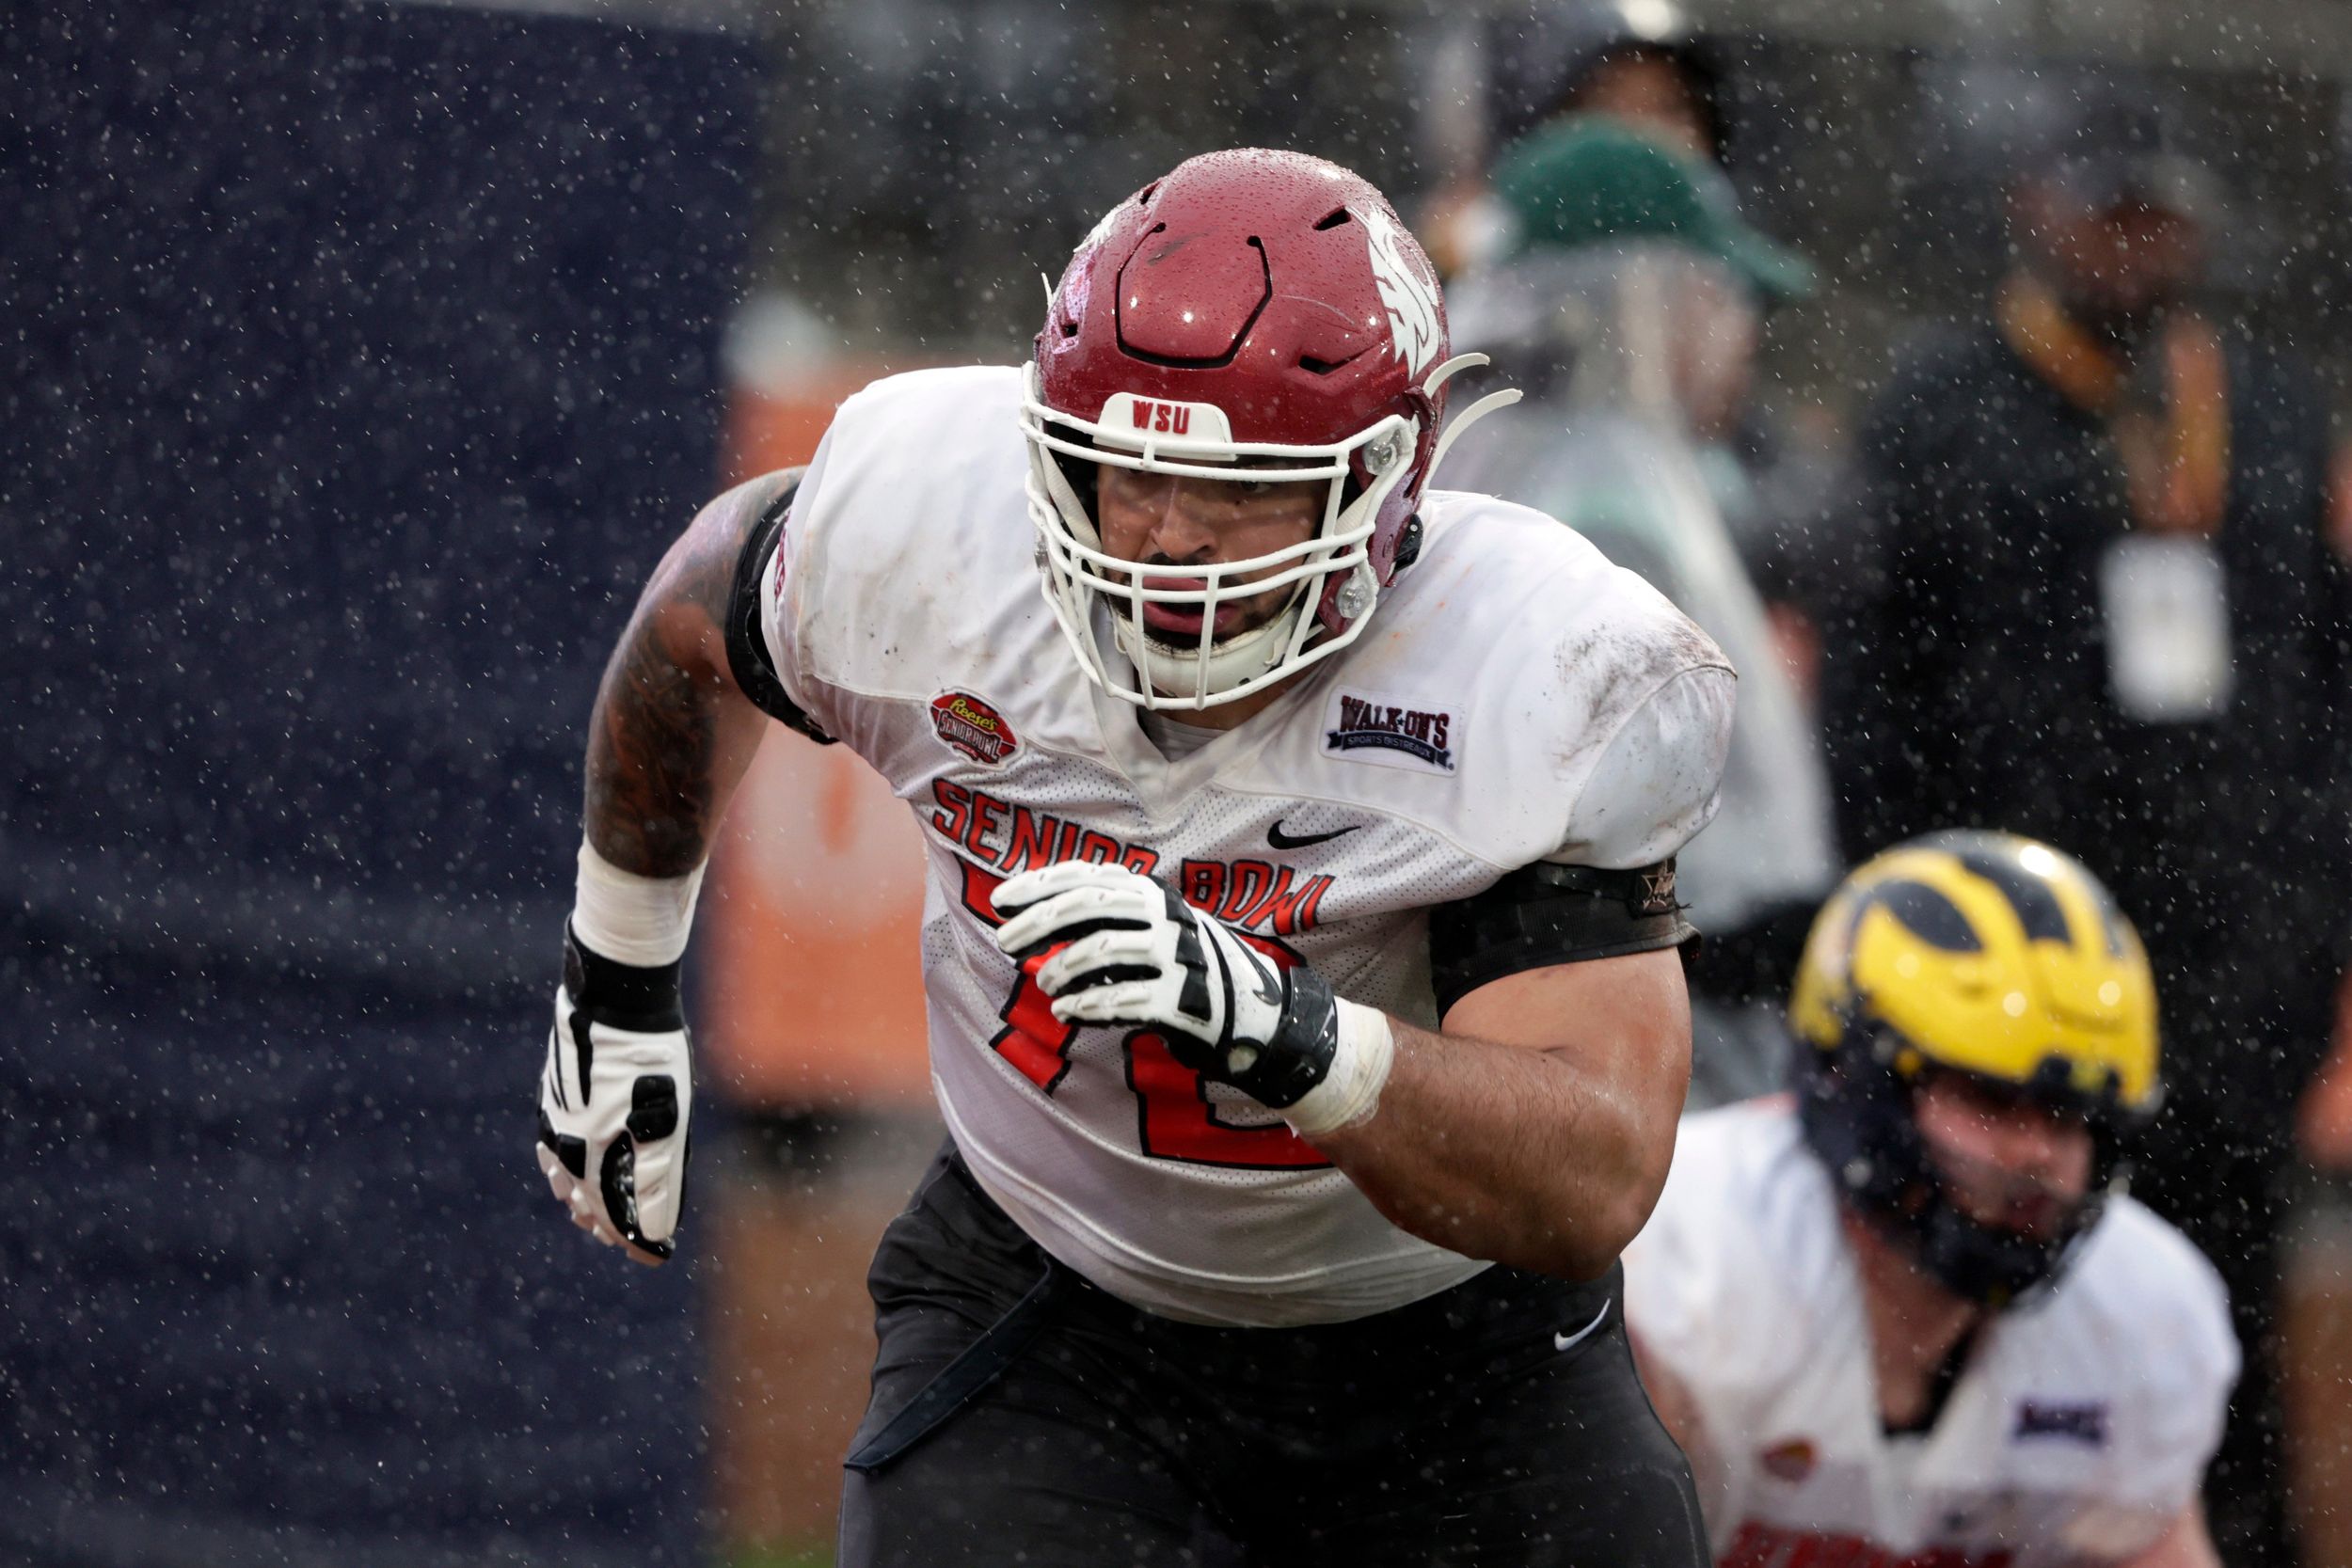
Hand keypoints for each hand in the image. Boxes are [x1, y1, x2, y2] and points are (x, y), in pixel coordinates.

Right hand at [537, 923, 691, 1265]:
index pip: (614, 1217)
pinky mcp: (552, 1098)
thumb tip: (654, 1234)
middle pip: (586, 1201)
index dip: (638, 1241)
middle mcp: (566, 1146)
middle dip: (609, 1224)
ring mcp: (554, 1120)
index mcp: (593, 1157)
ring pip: (564, 1176)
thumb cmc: (650, 1059)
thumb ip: (657, 1180)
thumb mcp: (667, 1122)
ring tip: (589, 1215)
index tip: (657, 1257)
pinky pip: (553, 1147)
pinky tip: (566, 1166)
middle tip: (629, 1243)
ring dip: (582, 1198)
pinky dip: (564, 1167)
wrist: (614, 998)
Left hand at [990, 860, 1343, 1110]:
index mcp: (1152, 893)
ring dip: (1061, 969)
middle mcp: (1166, 916)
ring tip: (1044, 985)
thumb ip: (1104, 919)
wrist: (1255, 1014)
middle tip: (1003, 942)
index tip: (998, 901)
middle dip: (1038, 923)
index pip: (1086, 875)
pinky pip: (1123, 999)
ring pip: (1102, 949)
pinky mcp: (1184, 1000)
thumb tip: (1032, 923)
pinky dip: (1086, 1006)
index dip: (1038, 885)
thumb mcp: (1152, 928)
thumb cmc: (1186, 969)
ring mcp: (1177, 956)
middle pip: (1088, 905)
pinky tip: (1066, 1012)